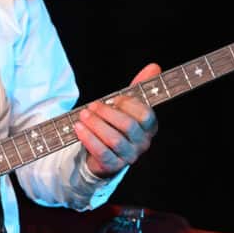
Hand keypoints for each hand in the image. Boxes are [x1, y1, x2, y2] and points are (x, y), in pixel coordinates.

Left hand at [75, 63, 160, 177]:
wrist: (105, 154)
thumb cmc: (117, 125)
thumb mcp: (128, 105)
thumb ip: (140, 86)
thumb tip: (154, 66)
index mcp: (149, 127)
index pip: (145, 114)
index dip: (128, 104)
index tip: (114, 98)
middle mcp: (142, 143)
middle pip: (127, 126)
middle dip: (106, 113)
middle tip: (92, 106)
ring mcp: (129, 156)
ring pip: (113, 139)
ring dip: (95, 125)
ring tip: (82, 115)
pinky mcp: (112, 165)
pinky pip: (101, 152)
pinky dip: (88, 138)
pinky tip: (78, 128)